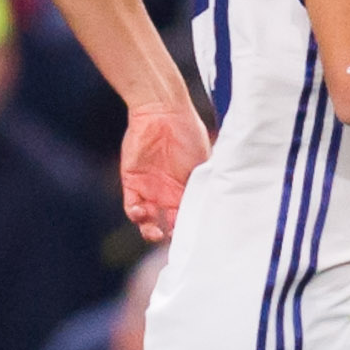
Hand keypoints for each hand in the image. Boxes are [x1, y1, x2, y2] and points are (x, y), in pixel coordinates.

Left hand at [119, 105, 209, 242]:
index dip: (190, 229)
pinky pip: (132, 205)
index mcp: (188, 187)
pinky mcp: (132, 181)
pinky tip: (142, 212)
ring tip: (155, 232)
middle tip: (172, 239)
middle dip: (169, 236)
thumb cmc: (187, 132)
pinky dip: (136, 214)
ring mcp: (150, 187)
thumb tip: (217, 208)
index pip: (188, 216)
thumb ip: (206, 184)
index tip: (193, 238)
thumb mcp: (203, 162)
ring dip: (150, 230)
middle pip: (168, 223)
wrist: (161, 110)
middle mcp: (169, 191)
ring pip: (148, 219)